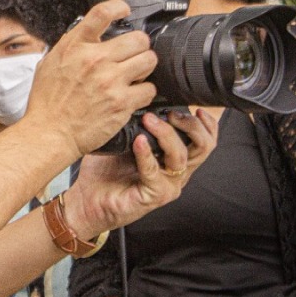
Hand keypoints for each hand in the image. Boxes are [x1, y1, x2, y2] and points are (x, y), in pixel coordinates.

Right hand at [24, 0, 157, 156]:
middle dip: (138, 47)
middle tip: (133, 55)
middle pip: (138, 38)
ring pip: (149, 60)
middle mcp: (94, 60)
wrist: (49, 133)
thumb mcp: (49, 64)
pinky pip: (149, 89)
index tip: (125, 11)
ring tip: (135, 75)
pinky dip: (143, 93)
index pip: (102, 13)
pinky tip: (131, 96)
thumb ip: (70, 47)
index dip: (119, 7)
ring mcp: (110, 81)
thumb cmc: (47, 102)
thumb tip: (87, 35)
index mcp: (75, 46)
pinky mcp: (122, 102)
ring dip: (144, 68)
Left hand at [62, 107, 216, 239]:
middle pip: (203, 147)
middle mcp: (177, 172)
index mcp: (175, 158)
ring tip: (149, 120)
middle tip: (170, 113)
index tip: (196, 108)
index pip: (206, 140)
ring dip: (166, 134)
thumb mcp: (126, 139)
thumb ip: (140, 123)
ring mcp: (168, 185)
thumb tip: (141, 97)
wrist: (88, 198)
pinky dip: (146, 154)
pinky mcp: (154, 196)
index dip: (207, 124)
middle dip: (190, 125)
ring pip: (180, 157)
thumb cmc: (106, 170)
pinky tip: (138, 141)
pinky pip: (154, 171)